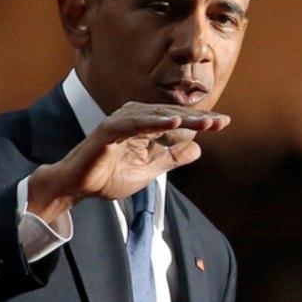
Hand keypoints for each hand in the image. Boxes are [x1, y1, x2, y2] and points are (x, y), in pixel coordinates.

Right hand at [28, 101, 229, 222]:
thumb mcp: (148, 171)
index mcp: (144, 127)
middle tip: (221, 121)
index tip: (223, 123)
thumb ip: (171, 159)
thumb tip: (199, 150)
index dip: (199, 121)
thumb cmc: (108, 177)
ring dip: (182, 118)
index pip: (177, 120)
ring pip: (157, 115)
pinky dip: (155, 121)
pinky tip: (174, 122)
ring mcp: (121, 122)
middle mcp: (134, 119)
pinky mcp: (109, 129)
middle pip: (171, 114)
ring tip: (205, 122)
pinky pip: (135, 123)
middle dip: (197, 118)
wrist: (77, 186)